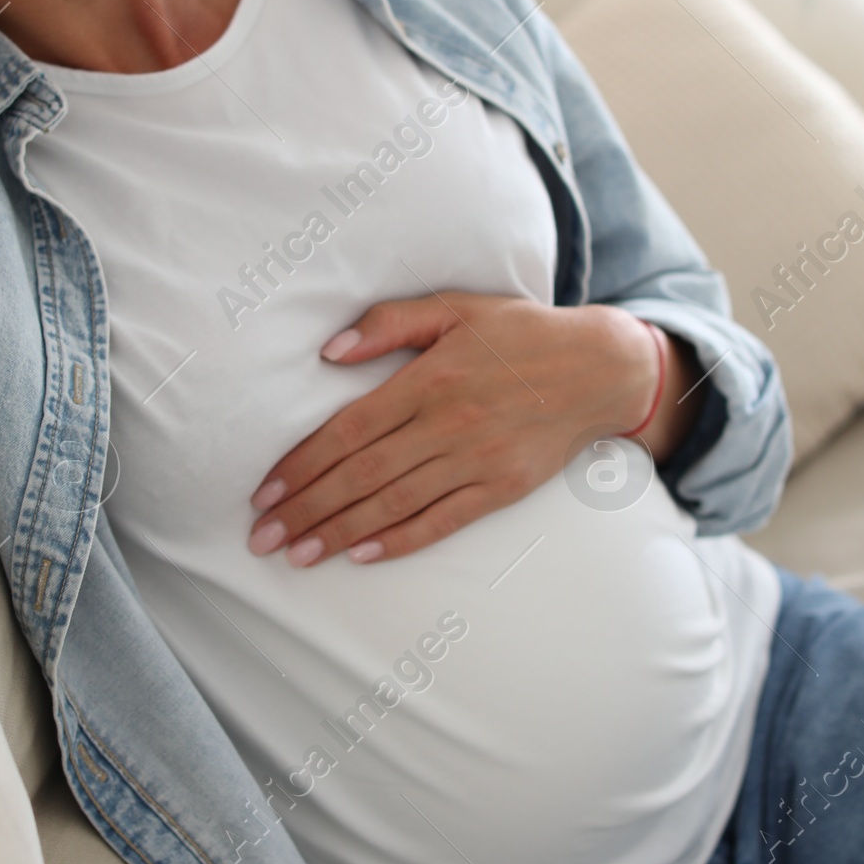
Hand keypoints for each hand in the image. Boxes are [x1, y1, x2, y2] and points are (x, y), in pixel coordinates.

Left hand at [246, 293, 696, 568]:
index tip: (266, 490)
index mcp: (431, 378)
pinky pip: (443, 520)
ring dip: (340, 532)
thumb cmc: (520, 333)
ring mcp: (478, 460)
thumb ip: (390, 323)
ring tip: (297, 554)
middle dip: (307, 509)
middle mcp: (450, 423)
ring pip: (395, 503)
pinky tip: (362, 556)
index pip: (351, 428)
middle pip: (363, 473)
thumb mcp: (456, 308)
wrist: (601, 368)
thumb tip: (329, 350)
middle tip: (262, 537)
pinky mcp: (503, 488)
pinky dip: (401, 540)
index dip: (304, 462)